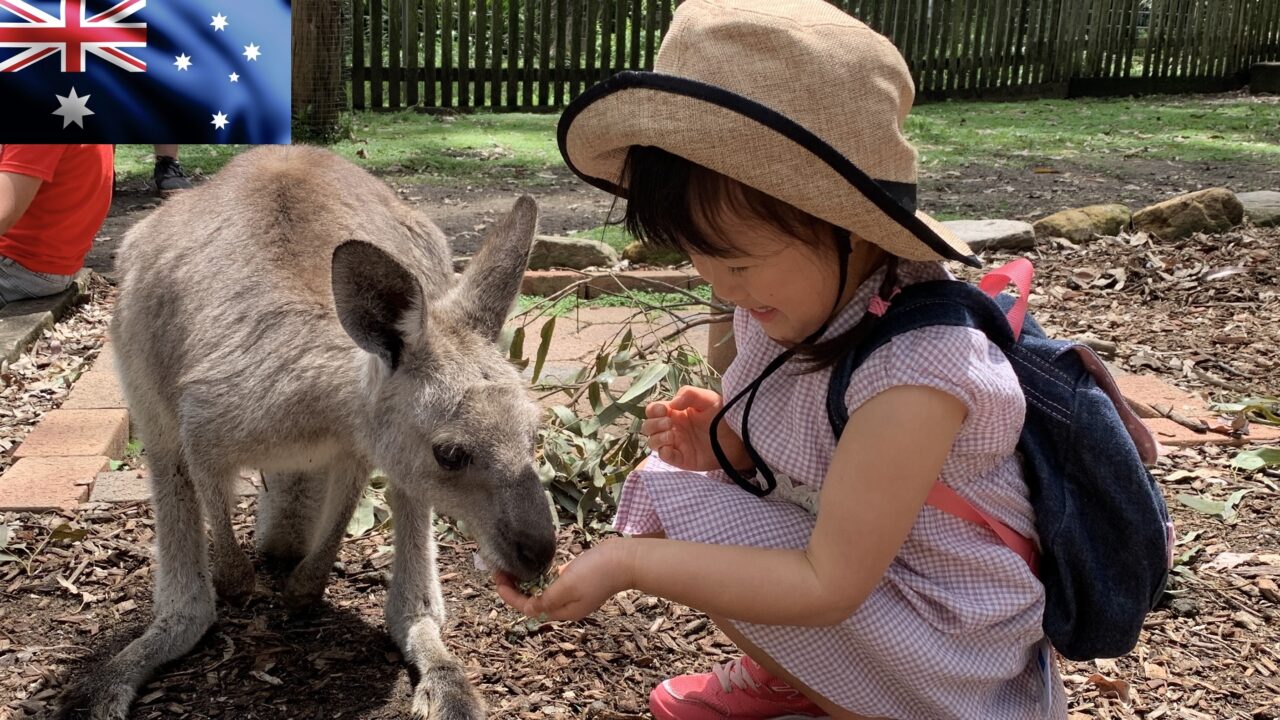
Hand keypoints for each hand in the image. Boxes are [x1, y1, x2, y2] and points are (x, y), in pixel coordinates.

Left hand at [494, 538, 634, 621]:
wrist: (626, 559)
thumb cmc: (596, 572)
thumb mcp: (566, 586)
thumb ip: (546, 600)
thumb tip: (528, 610)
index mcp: (564, 611)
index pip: (529, 608)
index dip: (510, 596)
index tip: (498, 580)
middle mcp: (568, 606)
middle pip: (534, 602)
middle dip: (516, 589)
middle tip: (502, 571)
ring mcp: (575, 593)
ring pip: (544, 591)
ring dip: (528, 582)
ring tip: (514, 569)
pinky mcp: (581, 580)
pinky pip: (555, 582)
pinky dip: (543, 577)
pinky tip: (537, 566)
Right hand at [642, 386, 726, 470]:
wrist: (737, 439)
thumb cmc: (723, 417)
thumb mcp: (709, 399)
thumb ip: (690, 394)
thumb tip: (672, 404)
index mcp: (675, 412)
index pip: (653, 410)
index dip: (653, 410)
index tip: (664, 410)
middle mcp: (672, 428)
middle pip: (648, 426)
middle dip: (654, 424)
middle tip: (670, 423)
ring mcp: (676, 444)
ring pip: (652, 442)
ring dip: (657, 438)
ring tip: (672, 436)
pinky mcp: (681, 459)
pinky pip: (664, 457)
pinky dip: (664, 453)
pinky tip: (672, 449)